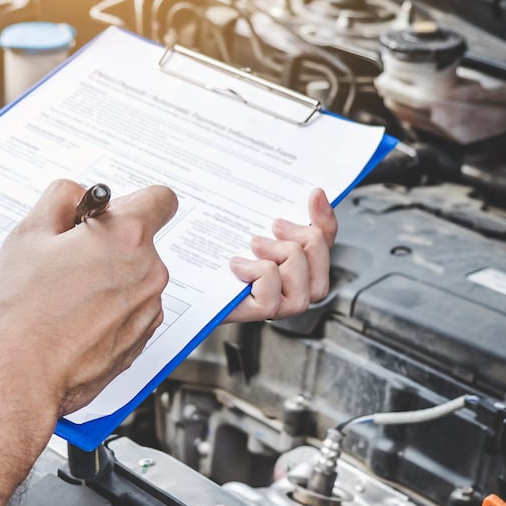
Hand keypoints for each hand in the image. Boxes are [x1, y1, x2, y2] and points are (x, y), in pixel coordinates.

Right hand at [0, 179, 175, 415]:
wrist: (21, 375)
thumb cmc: (21, 311)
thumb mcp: (29, 234)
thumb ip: (62, 198)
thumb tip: (78, 193)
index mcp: (127, 237)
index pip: (159, 199)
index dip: (131, 201)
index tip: (109, 213)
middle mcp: (149, 272)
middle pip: (140, 242)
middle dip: (108, 244)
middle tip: (66, 260)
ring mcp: (149, 309)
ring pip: (134, 279)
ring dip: (108, 280)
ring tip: (65, 297)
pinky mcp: (141, 339)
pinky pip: (131, 311)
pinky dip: (109, 311)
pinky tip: (75, 321)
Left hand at [226, 188, 337, 322]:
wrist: (180, 280)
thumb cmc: (213, 254)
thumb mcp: (245, 223)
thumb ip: (276, 212)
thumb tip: (315, 193)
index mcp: (295, 262)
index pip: (325, 239)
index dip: (325, 218)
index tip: (314, 194)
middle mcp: (294, 285)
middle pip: (319, 256)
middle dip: (302, 237)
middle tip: (274, 227)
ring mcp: (280, 304)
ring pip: (302, 274)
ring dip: (279, 254)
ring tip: (254, 246)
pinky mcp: (260, 311)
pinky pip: (273, 289)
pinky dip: (256, 272)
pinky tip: (237, 265)